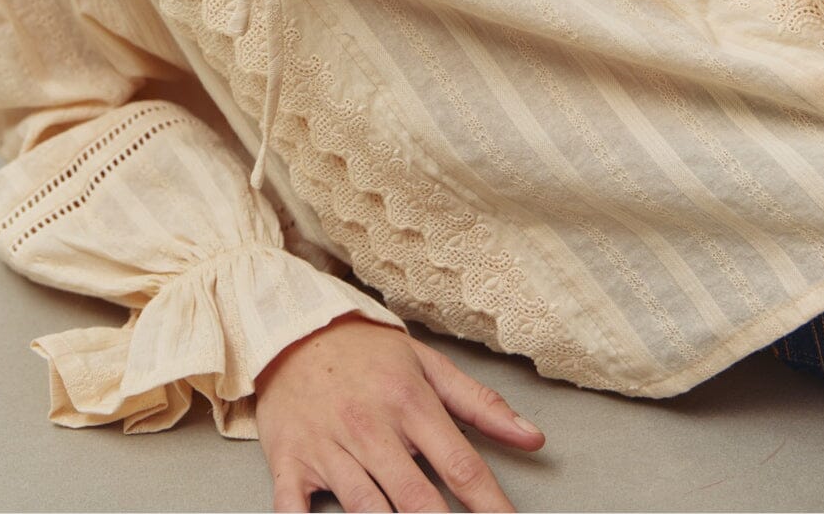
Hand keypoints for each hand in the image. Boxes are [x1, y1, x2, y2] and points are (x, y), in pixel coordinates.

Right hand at [253, 311, 545, 511]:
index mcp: (409, 402)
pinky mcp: (290, 459)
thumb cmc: (366, 352)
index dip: (491, 507)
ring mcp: (328, 446)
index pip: (461, 466)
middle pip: (416, 499)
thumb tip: (533, 437)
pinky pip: (292, 507)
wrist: (292, 327)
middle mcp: (371, 427)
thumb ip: (480, 404)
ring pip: (364, 508)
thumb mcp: (426, 364)